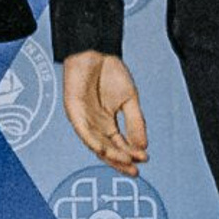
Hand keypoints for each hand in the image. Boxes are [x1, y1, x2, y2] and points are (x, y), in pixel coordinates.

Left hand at [62, 51, 148, 177]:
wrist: (96, 48)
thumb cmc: (109, 71)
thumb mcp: (129, 100)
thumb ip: (136, 123)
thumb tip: (143, 146)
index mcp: (108, 123)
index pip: (119, 145)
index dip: (131, 154)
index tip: (144, 160)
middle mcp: (95, 124)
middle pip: (108, 149)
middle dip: (121, 161)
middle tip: (134, 170)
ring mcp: (84, 119)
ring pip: (96, 144)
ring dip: (111, 154)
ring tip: (125, 161)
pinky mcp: (74, 111)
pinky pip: (83, 131)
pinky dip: (93, 141)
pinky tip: (104, 149)